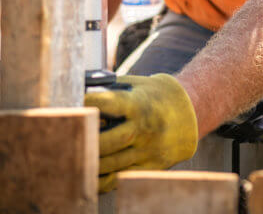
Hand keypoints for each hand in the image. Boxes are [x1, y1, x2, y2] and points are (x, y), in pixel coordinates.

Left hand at [84, 74, 197, 192]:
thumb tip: (79, 91)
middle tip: (70, 135)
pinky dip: (101, 178)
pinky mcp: (151, 166)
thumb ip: (112, 88)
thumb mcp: (139, 84)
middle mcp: (145, 129)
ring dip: (89, 160)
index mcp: (140, 104)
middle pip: (106, 141)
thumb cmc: (158, 94)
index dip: (86, 103)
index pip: (107, 104)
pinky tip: (90, 171)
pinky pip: (120, 177)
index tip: (73, 103)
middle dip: (84, 140)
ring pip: (110, 163)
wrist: (192, 113)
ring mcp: (149, 151)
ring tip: (74, 154)